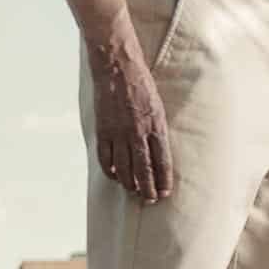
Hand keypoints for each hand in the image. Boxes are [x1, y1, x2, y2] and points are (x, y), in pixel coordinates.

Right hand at [89, 45, 175, 202]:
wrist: (117, 68)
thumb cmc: (142, 84)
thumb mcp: (158, 106)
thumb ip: (158, 128)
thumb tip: (159, 150)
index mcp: (155, 126)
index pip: (162, 160)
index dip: (164, 179)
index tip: (165, 192)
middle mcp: (137, 132)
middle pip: (143, 169)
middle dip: (148, 188)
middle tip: (150, 200)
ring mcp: (118, 133)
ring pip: (124, 167)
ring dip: (129, 183)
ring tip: (134, 192)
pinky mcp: (102, 130)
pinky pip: (105, 157)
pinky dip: (110, 170)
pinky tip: (115, 177)